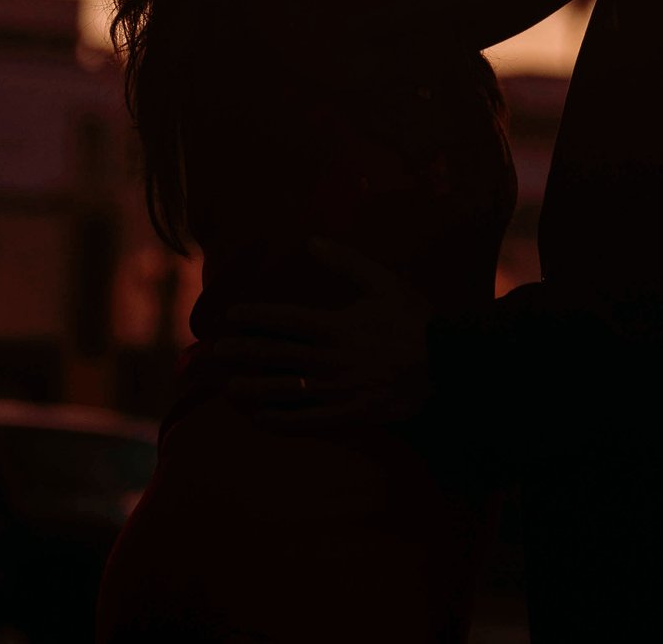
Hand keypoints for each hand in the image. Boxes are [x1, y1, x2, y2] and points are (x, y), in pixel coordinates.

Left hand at [197, 240, 432, 432]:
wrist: (446, 363)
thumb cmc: (414, 320)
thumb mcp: (383, 281)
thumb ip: (346, 262)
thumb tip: (312, 241)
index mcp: (334, 324)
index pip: (283, 319)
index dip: (254, 316)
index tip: (232, 316)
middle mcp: (328, 358)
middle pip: (274, 354)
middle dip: (242, 352)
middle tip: (216, 352)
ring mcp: (336, 388)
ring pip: (284, 389)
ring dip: (253, 388)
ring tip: (229, 388)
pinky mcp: (348, 413)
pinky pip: (307, 419)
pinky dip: (282, 420)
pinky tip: (263, 418)